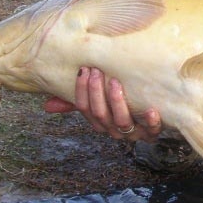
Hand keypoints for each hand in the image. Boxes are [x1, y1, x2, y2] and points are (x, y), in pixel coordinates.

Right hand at [42, 67, 161, 142]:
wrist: (156, 114)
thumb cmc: (123, 104)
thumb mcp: (100, 100)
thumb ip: (76, 101)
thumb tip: (46, 105)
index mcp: (100, 122)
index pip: (84, 109)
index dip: (81, 91)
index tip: (83, 70)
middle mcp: (114, 129)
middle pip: (100, 114)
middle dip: (96, 92)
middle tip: (97, 71)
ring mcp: (134, 133)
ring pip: (121, 122)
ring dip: (116, 101)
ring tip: (115, 82)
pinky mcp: (153, 133)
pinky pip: (151, 131)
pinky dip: (150, 121)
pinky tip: (150, 109)